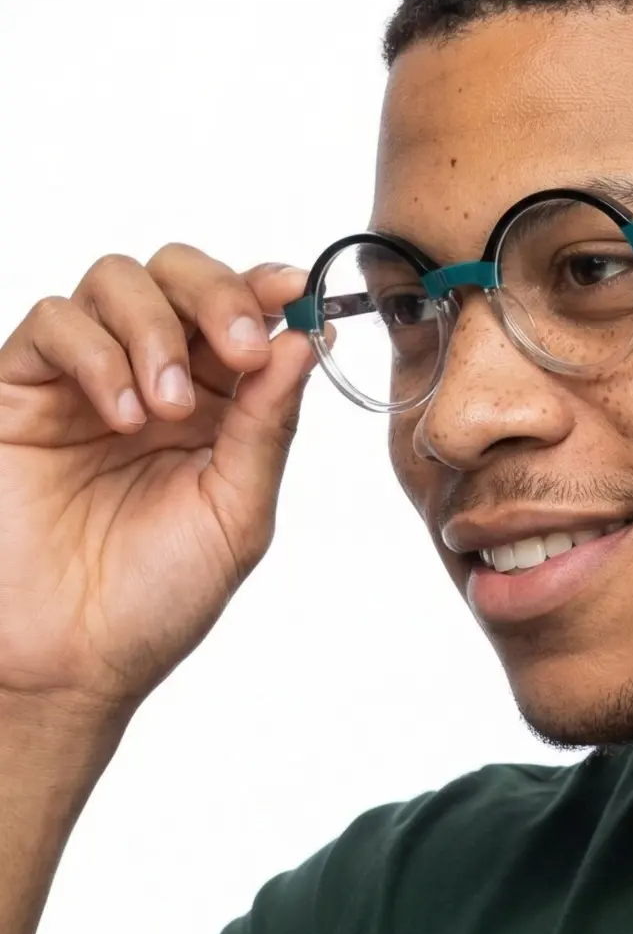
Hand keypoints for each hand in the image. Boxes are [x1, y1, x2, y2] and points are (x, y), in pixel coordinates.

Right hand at [0, 245, 316, 717]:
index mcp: (220, 403)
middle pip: (181, 273)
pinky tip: (122, 418)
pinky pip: (55, 323)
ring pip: (119, 281)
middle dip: (217, 294)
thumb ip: (267, 425)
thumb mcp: (237, 511)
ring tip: (169, 409)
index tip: (297, 289)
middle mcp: (157, 377)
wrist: (68, 660)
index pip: (242, 313)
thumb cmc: (157, 595)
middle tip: (237, 350)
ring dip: (157, 331)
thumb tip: (304, 341)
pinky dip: (98, 355)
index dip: (269, 288)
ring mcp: (89, 379)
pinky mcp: (23, 389)